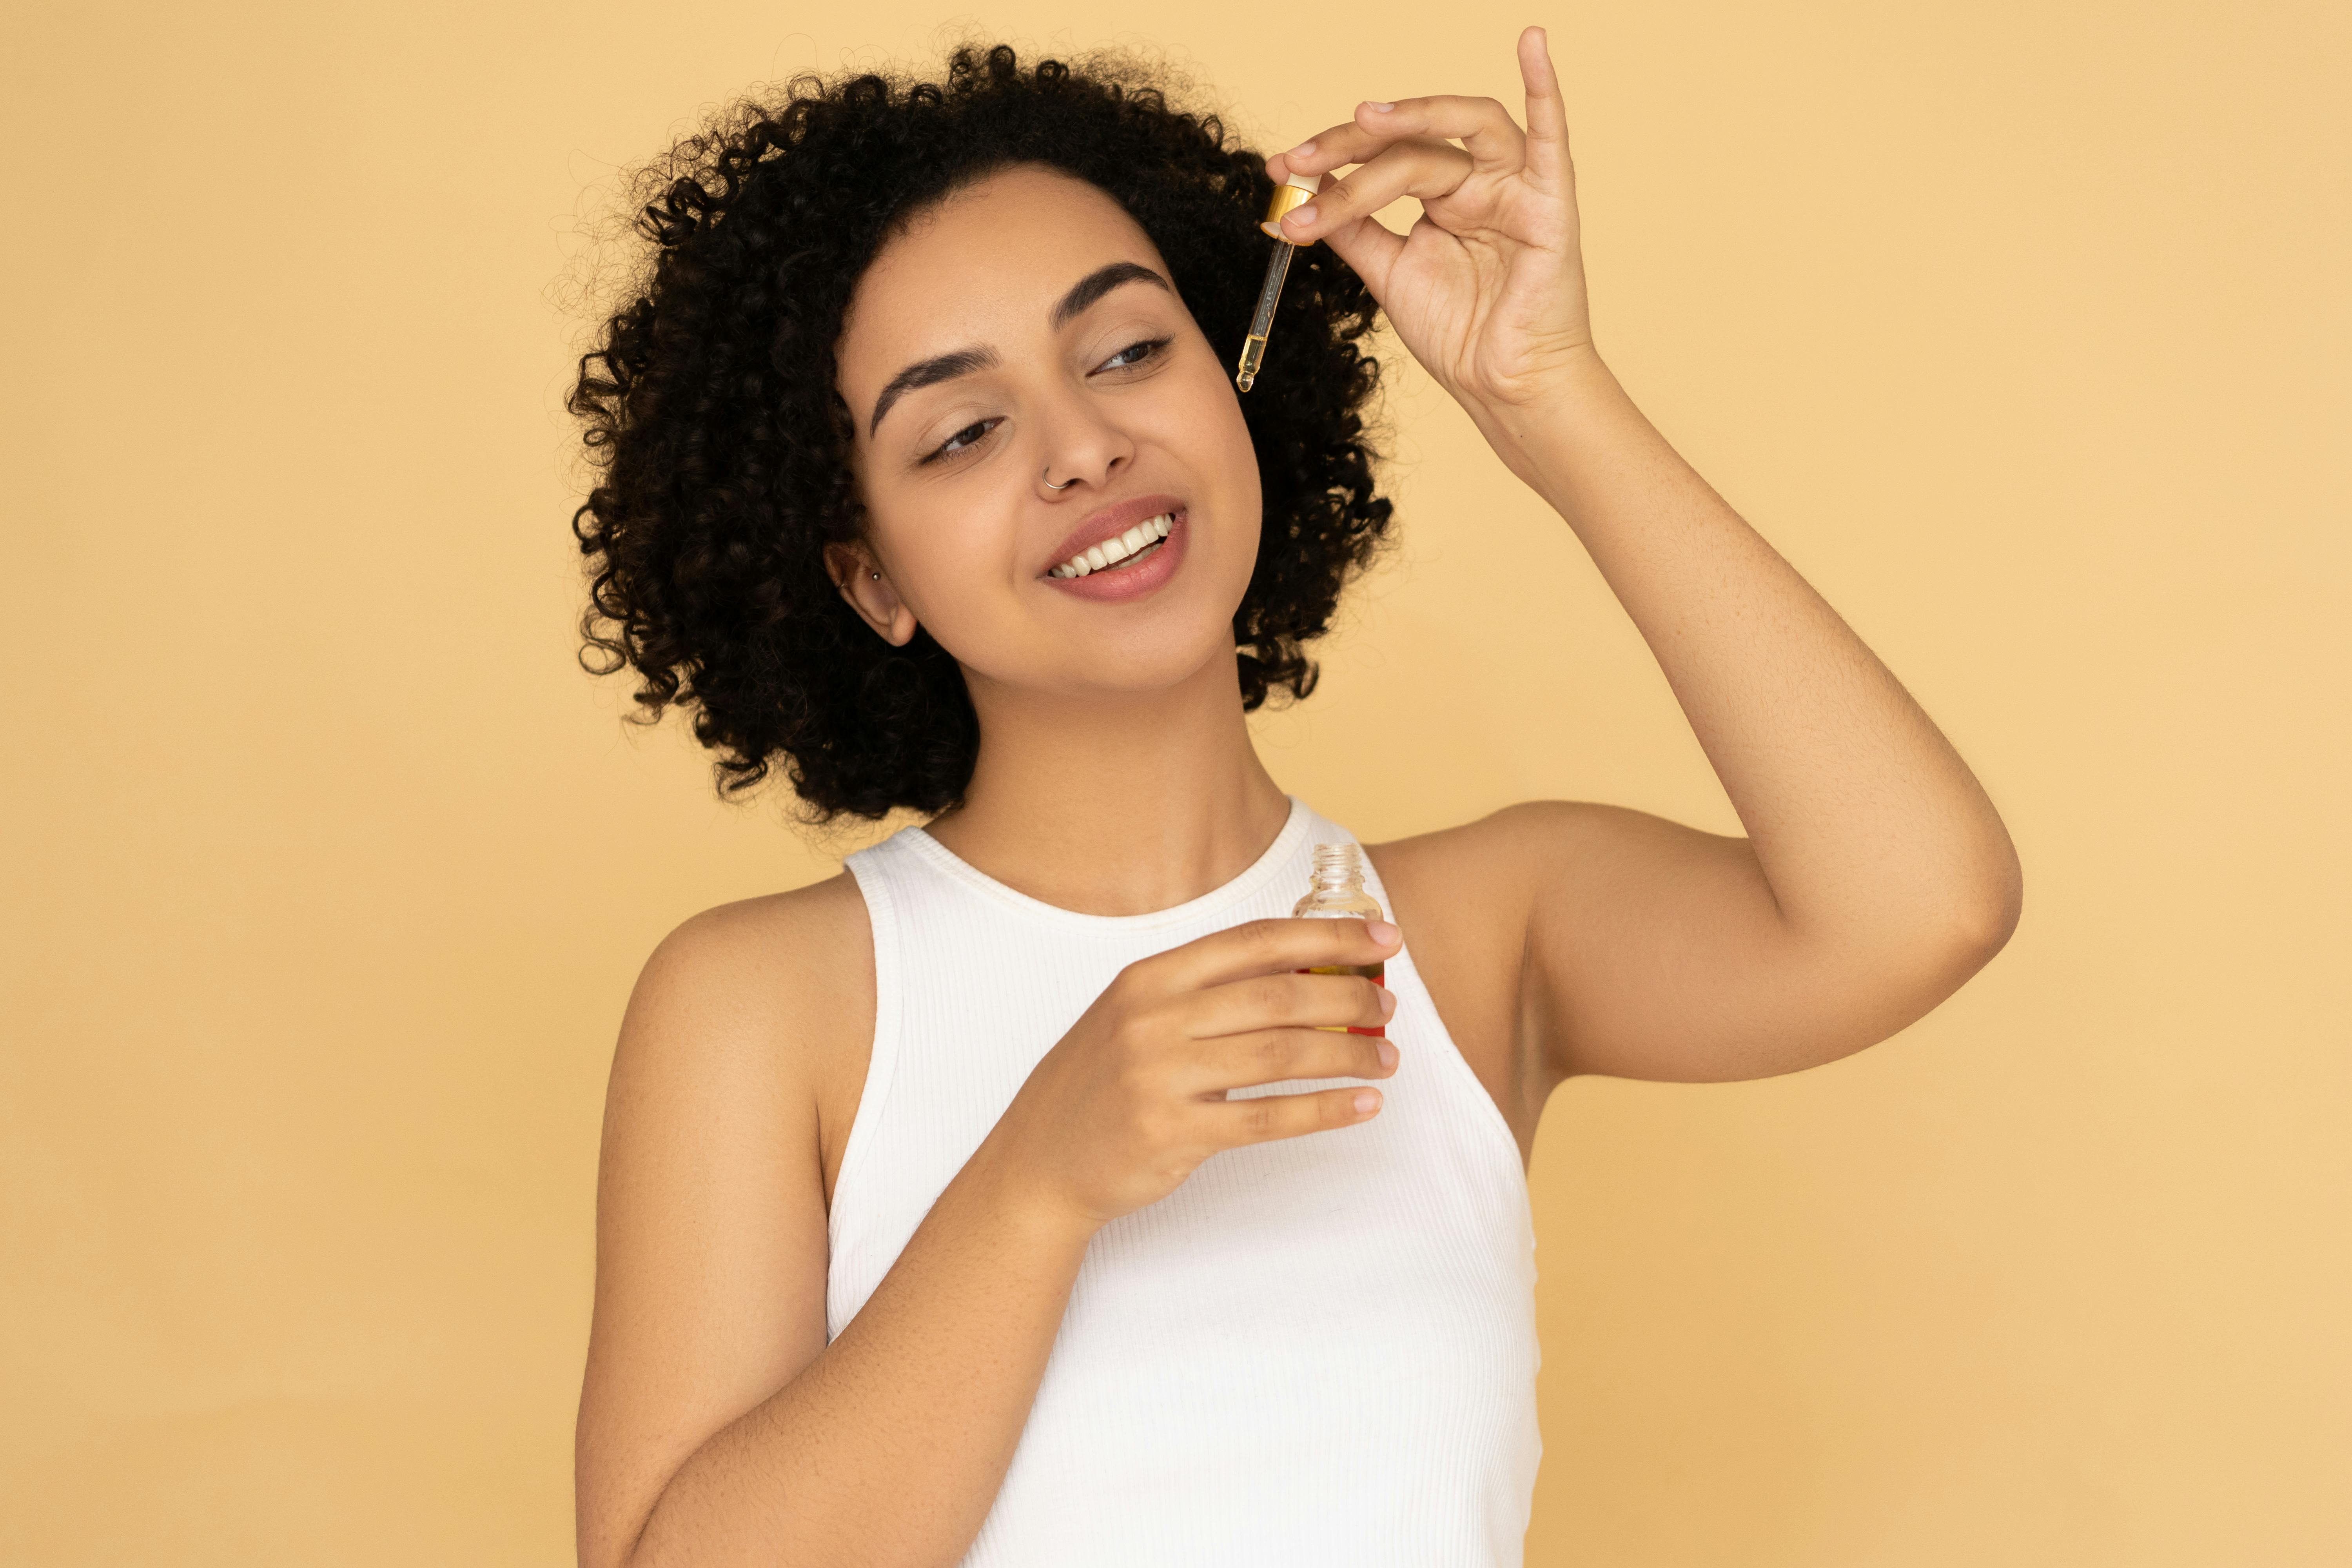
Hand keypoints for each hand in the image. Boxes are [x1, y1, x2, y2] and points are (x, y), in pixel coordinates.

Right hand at [983, 918, 1401, 1231]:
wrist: (1039, 1160)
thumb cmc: (1102, 1082)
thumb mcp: (1139, 1015)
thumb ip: (1207, 991)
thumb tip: (1307, 968)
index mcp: (1150, 977)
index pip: (1254, 941)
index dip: (1327, 934)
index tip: (1382, 938)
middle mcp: (1152, 1018)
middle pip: (1277, 995)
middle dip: (1347, 996)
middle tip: (1387, 1007)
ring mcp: (1159, 1076)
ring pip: (1280, 1054)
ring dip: (1347, 1054)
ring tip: (1386, 1058)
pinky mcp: (1171, 1133)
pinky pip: (1266, 1119)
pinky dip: (1323, 1111)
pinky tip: (1362, 1106)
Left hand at [1268, 26, 1597, 425]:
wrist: (1505, 388)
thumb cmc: (1459, 336)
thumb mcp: (1388, 274)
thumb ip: (1352, 227)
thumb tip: (1303, 190)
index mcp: (1443, 199)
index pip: (1383, 156)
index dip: (1332, 159)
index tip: (1282, 170)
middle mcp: (1478, 184)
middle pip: (1412, 142)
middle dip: (1351, 148)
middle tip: (1301, 162)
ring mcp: (1515, 188)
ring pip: (1461, 129)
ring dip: (1413, 116)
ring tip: (1363, 118)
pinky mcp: (1550, 203)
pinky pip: (1551, 136)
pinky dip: (1544, 87)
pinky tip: (1531, 44)